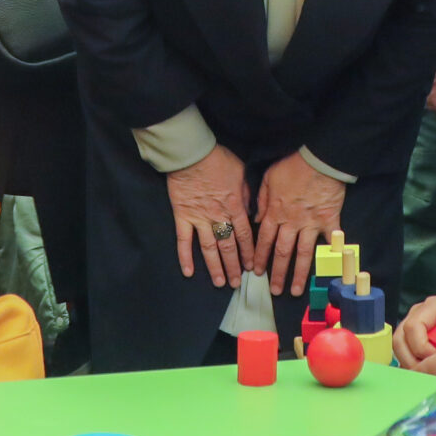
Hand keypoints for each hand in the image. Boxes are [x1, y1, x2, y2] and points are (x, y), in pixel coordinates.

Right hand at [166, 145, 252, 287]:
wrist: (191, 153)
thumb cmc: (218, 159)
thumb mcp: (241, 173)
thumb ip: (247, 194)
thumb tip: (251, 211)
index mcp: (235, 206)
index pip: (245, 236)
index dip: (249, 253)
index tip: (253, 267)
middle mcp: (219, 217)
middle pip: (229, 247)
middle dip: (234, 266)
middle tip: (238, 283)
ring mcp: (199, 218)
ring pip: (209, 248)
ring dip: (215, 267)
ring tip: (220, 283)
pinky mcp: (182, 216)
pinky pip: (183, 240)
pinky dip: (185, 257)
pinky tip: (188, 272)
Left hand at [252, 152, 346, 295]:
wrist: (319, 159)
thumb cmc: (293, 166)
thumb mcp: (268, 178)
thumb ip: (261, 200)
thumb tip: (256, 219)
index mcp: (275, 212)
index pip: (264, 240)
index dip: (259, 258)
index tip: (256, 272)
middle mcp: (292, 222)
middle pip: (282, 252)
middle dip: (277, 274)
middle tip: (275, 290)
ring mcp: (312, 223)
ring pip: (303, 254)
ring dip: (298, 274)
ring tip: (295, 291)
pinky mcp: (330, 220)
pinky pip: (331, 240)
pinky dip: (331, 254)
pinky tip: (331, 269)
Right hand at [395, 291, 435, 378]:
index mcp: (434, 305)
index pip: (413, 326)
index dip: (421, 348)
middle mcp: (419, 311)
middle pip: (400, 338)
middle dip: (413, 359)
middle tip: (430, 372)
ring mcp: (411, 321)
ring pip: (398, 346)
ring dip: (409, 363)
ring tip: (427, 373)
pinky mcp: (409, 334)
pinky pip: (401, 351)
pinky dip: (409, 363)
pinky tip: (424, 371)